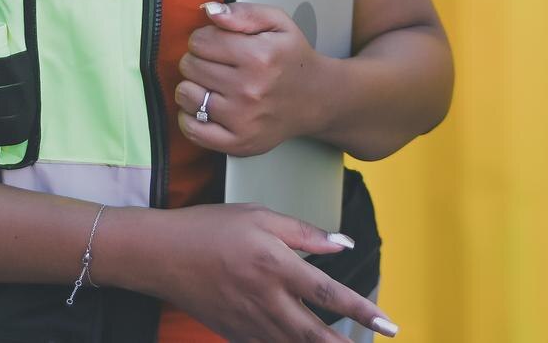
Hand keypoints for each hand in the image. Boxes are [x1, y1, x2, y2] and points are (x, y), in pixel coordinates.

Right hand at [115, 203, 397, 340]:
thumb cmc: (211, 228)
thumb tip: (343, 244)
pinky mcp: (234, 333)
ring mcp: (248, 322)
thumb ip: (304, 233)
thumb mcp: (261, 216)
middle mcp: (265, 300)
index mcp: (276, 266)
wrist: (160, 255)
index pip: (328, 295)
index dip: (361, 312)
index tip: (387, 323)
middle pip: (315, 334)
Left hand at [177, 2, 329, 156]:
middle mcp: (249, 89)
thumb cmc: (292, 59)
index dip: (204, 38)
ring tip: (212, 84)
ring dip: (193, 86)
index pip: (200, 41)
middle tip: (217, 64)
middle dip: (198, 60)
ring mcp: (243, 119)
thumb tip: (210, 11)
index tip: (216, 43)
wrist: (315, 98)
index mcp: (258, 56)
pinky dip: (190, 117)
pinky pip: (192, 129)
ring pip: (186, 95)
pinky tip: (205, 107)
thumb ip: (243, 13)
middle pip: (190, 66)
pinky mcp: (238, 143)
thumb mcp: (278, 23)